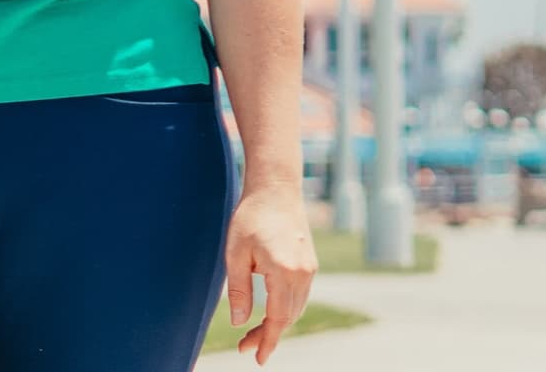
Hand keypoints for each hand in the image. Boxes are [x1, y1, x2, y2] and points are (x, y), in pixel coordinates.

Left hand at [221, 186, 317, 363]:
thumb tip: (239, 322)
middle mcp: (302, 273)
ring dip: (278, 323)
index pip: (278, 318)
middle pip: (288, 317)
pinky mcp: (310, 264)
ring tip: (254, 333)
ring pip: (296, 308)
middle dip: (269, 335)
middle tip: (245, 347)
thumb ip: (238, 290)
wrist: (276, 189)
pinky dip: (286, 309)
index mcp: (283, 271)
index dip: (268, 341)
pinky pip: (300, 296)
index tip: (257, 358)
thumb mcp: (235, 254)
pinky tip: (270, 312)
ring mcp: (310, 268)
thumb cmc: (250, 217)